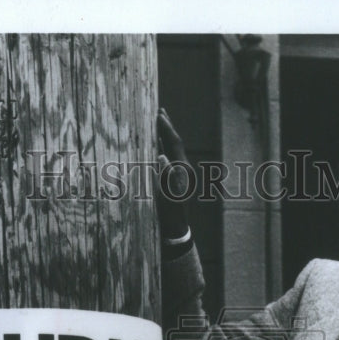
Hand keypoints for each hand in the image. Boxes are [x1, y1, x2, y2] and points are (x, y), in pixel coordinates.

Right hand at [156, 108, 192, 240]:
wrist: (175, 230)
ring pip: (171, 149)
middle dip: (167, 127)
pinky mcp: (173, 179)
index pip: (174, 143)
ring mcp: (178, 174)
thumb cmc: (170, 214)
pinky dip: (161, 147)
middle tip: (160, 110)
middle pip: (175, 142)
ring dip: (164, 135)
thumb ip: (165, 176)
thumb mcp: (167, 196)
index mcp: (182, 170)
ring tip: (157, 121)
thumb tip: (162, 155)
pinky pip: (167, 158)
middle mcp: (182, 169)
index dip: (166, 128)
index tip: (159, 113)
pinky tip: (156, 143)